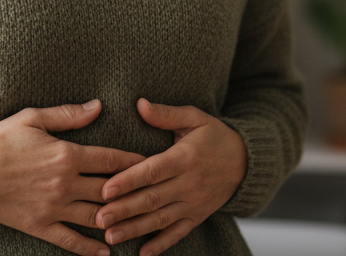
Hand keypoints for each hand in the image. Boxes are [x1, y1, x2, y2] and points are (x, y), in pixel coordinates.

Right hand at [0, 100, 146, 255]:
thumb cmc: (1, 141)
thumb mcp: (33, 118)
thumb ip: (69, 114)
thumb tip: (98, 106)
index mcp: (66, 154)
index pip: (110, 159)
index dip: (134, 162)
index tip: (152, 164)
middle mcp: (65, 183)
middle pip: (109, 190)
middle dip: (133, 192)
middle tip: (153, 194)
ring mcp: (54, 207)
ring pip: (95, 217)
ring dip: (117, 220)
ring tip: (137, 222)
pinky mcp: (40, 226)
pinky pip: (70, 240)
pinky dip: (89, 249)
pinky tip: (106, 252)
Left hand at [95, 99, 246, 255]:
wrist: (246, 162)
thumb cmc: (214, 136)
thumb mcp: (194, 117)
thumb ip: (166, 113)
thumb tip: (139, 104)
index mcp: (185, 157)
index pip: (153, 171)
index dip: (129, 180)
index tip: (106, 189)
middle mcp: (189, 183)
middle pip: (152, 198)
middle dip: (124, 209)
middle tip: (98, 218)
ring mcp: (194, 203)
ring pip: (160, 219)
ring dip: (135, 229)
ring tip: (110, 236)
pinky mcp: (197, 216)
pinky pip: (178, 233)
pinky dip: (161, 245)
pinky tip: (142, 253)